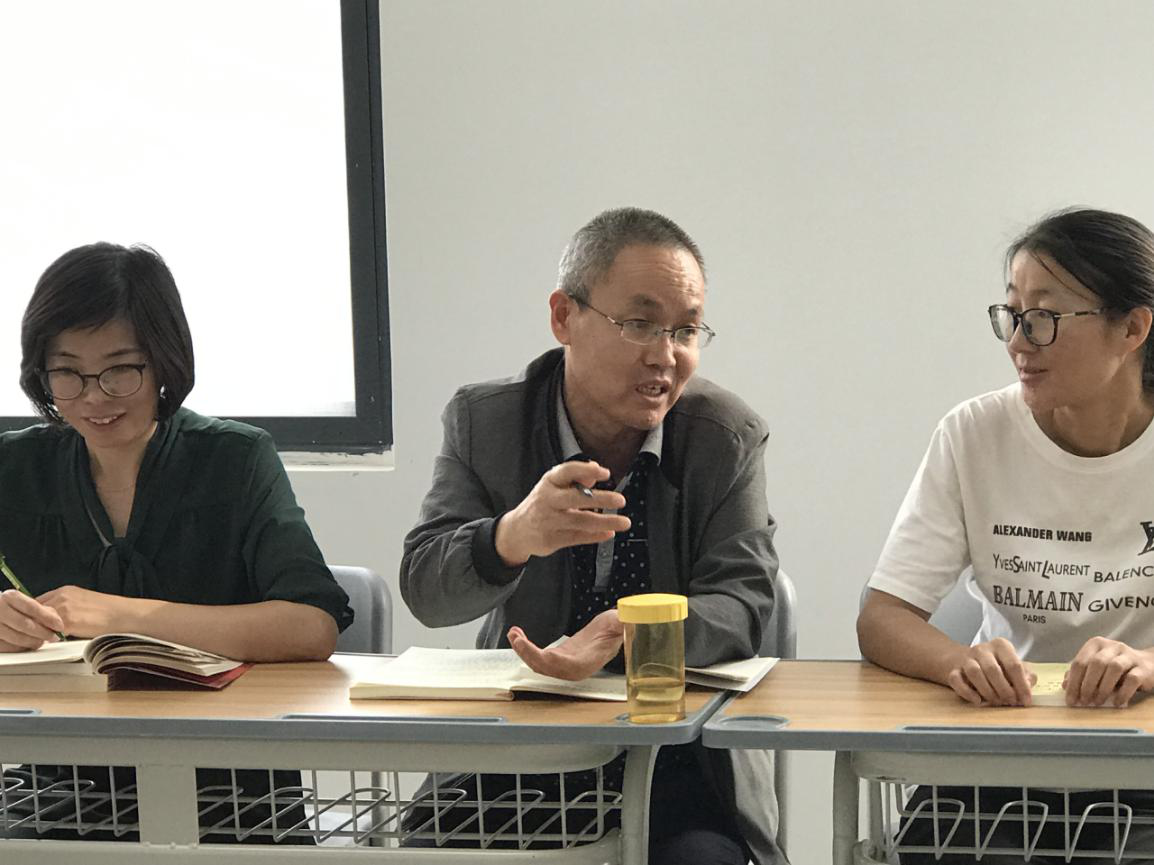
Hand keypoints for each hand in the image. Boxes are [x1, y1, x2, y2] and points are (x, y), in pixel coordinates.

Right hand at [0, 589, 65, 650]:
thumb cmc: (9, 606)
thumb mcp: (22, 601)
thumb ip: (38, 608)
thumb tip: (54, 619)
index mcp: (10, 597)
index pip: (32, 607)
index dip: (48, 618)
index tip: (59, 625)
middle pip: (25, 624)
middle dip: (43, 632)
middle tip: (54, 637)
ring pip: (17, 637)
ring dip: (33, 642)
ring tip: (42, 641)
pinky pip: (8, 647)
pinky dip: (21, 648)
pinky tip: (28, 645)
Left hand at [37, 586, 133, 638]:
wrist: (122, 614)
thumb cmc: (107, 612)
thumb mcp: (82, 602)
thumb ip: (64, 607)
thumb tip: (51, 619)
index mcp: (65, 590)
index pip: (36, 601)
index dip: (34, 614)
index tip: (34, 622)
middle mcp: (62, 596)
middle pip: (33, 610)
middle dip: (33, 623)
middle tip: (35, 633)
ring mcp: (64, 608)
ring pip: (39, 621)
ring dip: (39, 630)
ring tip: (45, 638)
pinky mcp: (68, 621)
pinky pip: (49, 630)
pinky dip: (49, 636)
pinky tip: (55, 640)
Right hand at [495, 462, 630, 566]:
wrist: (516, 530)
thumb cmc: (542, 504)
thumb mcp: (554, 486)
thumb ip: (576, 479)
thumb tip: (596, 472)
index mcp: (549, 482)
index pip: (567, 471)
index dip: (586, 471)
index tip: (605, 473)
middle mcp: (548, 500)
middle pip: (576, 498)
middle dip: (601, 499)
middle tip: (621, 500)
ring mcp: (549, 521)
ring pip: (581, 521)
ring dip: (605, 522)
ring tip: (624, 522)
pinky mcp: (552, 539)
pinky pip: (577, 538)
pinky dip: (595, 536)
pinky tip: (609, 533)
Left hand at [508, 610, 623, 680]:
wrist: (611, 631)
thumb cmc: (616, 626)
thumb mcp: (619, 622)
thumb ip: (621, 622)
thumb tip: (625, 619)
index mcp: (589, 661)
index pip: (570, 667)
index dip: (557, 663)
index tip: (546, 654)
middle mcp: (575, 668)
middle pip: (549, 668)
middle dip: (530, 655)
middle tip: (518, 638)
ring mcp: (564, 664)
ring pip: (539, 665)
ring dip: (523, 651)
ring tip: (513, 634)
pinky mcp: (557, 658)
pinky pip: (537, 658)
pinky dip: (526, 648)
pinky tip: (518, 636)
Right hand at [945, 637, 1035, 705]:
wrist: (963, 660)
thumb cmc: (995, 665)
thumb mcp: (1012, 665)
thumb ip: (1025, 674)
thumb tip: (1029, 683)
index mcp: (1001, 646)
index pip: (1013, 665)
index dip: (1021, 686)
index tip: (1025, 701)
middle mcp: (982, 649)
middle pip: (993, 669)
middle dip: (1004, 690)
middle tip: (1010, 702)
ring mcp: (966, 659)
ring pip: (975, 673)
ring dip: (987, 691)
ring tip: (996, 701)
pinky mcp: (953, 670)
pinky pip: (957, 680)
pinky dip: (967, 693)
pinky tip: (977, 700)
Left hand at [1065, 637, 1153, 707]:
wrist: (1148, 665)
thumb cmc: (1117, 669)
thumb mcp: (1097, 669)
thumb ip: (1081, 674)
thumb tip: (1065, 686)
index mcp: (1096, 644)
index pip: (1080, 662)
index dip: (1073, 682)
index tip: (1070, 700)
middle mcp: (1112, 646)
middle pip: (1095, 663)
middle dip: (1087, 685)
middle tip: (1083, 701)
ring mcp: (1129, 655)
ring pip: (1113, 668)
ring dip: (1103, 688)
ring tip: (1098, 702)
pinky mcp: (1143, 668)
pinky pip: (1132, 679)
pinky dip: (1122, 692)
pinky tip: (1116, 702)